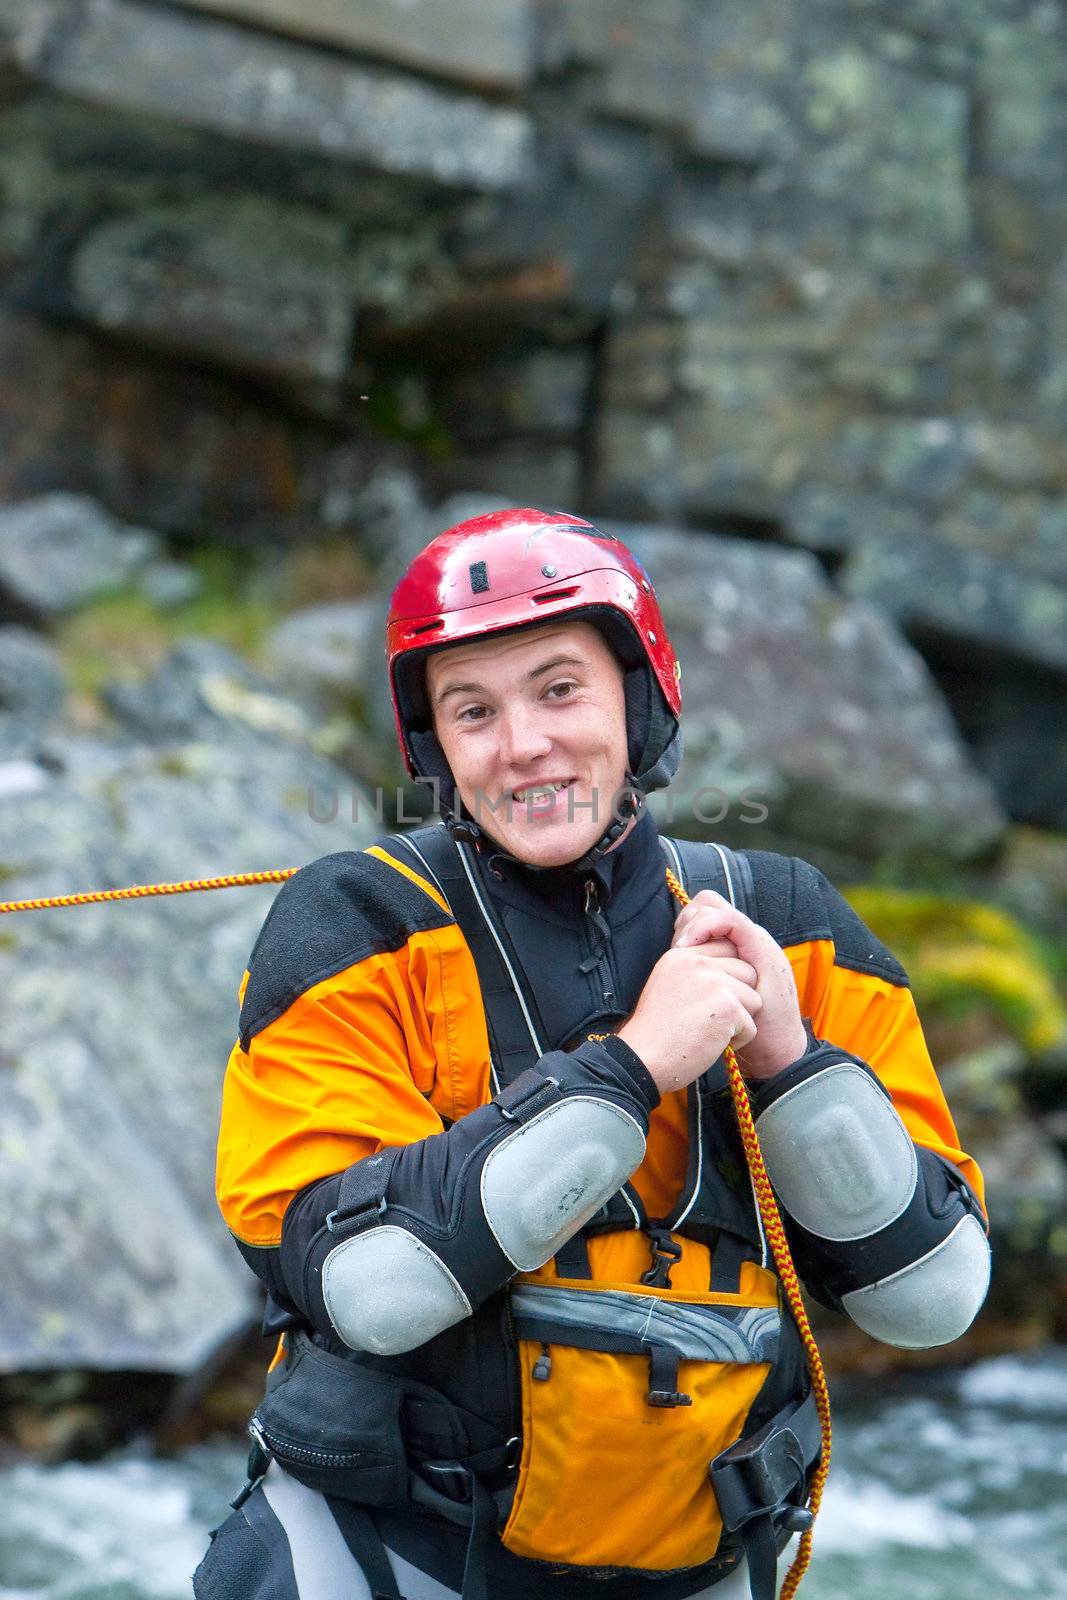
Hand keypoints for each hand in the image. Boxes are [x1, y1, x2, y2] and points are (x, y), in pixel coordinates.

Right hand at [616, 943, 762, 1095]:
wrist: (642, 1059)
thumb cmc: (655, 1031)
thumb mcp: (668, 984)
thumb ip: (695, 971)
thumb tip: (731, 968)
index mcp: (682, 954)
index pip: (727, 949)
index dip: (730, 977)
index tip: (714, 1000)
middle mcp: (698, 961)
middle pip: (747, 972)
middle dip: (739, 999)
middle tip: (713, 1018)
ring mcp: (714, 982)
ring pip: (754, 999)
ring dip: (739, 1021)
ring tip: (710, 1031)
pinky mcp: (727, 1007)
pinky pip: (751, 1026)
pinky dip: (737, 1042)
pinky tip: (711, 1044)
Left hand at [670, 890, 807, 1080]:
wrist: (774, 1051)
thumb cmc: (740, 1028)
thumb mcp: (712, 999)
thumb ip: (700, 979)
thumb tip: (671, 967)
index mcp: (735, 948)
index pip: (704, 912)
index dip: (685, 922)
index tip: (674, 945)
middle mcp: (746, 938)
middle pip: (708, 902)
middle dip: (688, 918)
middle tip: (679, 946)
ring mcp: (755, 941)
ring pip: (714, 906)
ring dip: (693, 922)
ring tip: (683, 947)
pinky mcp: (761, 949)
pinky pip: (729, 921)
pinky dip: (706, 927)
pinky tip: (691, 947)